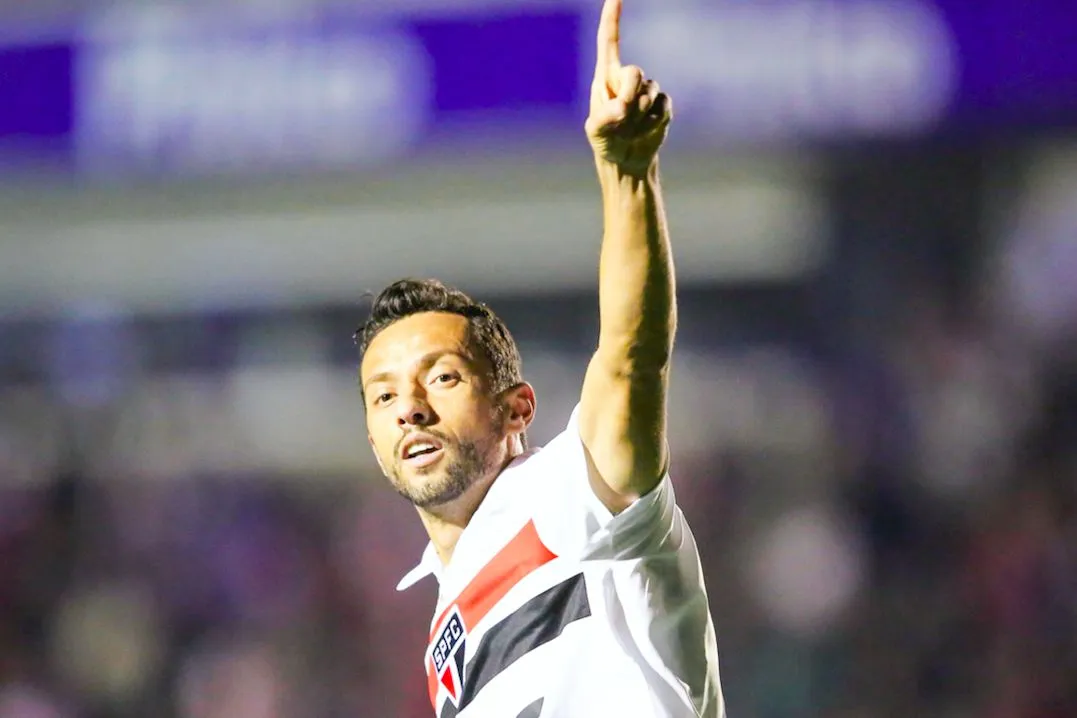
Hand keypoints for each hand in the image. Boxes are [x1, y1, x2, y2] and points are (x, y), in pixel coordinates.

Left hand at [585, 0, 671, 176]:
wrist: (626, 158)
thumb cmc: (605, 141)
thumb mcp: (596, 131)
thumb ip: (604, 117)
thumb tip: (623, 107)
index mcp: (606, 77)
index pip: (608, 42)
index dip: (612, 19)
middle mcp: (627, 78)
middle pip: (635, 72)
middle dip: (629, 96)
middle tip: (622, 117)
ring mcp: (647, 90)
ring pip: (650, 94)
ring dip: (639, 116)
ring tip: (630, 129)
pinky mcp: (662, 104)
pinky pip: (663, 108)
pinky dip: (653, 124)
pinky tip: (644, 131)